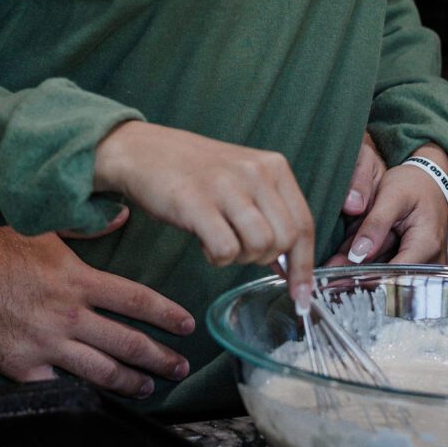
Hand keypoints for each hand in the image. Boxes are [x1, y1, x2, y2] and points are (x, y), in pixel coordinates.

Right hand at [0, 224, 194, 399]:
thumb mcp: (41, 226)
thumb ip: (86, 225)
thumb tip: (122, 216)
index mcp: (77, 280)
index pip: (136, 301)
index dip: (166, 315)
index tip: (186, 325)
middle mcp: (68, 316)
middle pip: (128, 344)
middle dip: (160, 359)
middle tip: (180, 368)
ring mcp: (46, 345)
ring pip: (101, 372)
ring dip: (130, 383)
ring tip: (147, 388)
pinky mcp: (21, 366)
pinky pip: (57, 388)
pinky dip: (77, 396)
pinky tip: (92, 402)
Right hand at [94, 121, 314, 303]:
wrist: (142, 150)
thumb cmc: (194, 172)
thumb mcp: (242, 180)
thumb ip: (269, 214)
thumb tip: (290, 266)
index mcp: (273, 166)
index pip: (304, 224)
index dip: (305, 266)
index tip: (302, 295)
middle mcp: (255, 172)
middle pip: (285, 240)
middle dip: (264, 258)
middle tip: (239, 249)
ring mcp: (226, 185)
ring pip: (260, 246)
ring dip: (240, 258)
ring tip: (220, 242)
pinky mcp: (196, 202)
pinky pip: (225, 250)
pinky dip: (216, 258)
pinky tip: (204, 241)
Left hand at [330, 149, 447, 266]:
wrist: (429, 181)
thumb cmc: (413, 184)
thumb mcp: (392, 196)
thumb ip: (376, 224)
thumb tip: (359, 255)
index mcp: (426, 244)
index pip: (395, 274)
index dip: (365, 277)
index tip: (338, 276)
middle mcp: (428, 261)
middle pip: (387, 277)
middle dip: (356, 274)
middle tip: (327, 270)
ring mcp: (421, 264)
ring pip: (383, 274)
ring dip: (357, 268)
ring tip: (331, 263)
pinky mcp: (410, 263)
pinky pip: (385, 266)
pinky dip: (365, 261)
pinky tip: (344, 257)